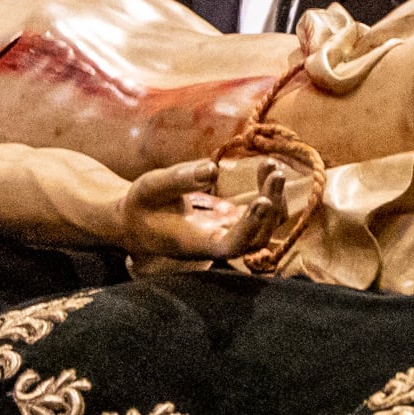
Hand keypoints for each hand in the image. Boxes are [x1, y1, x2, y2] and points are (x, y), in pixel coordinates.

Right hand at [119, 158, 288, 260]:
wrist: (138, 221)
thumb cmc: (141, 205)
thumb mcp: (152, 186)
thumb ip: (180, 179)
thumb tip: (213, 169)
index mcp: (195, 242)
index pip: (229, 247)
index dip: (250, 228)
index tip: (263, 201)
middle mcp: (216, 245)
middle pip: (256, 239)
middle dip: (270, 208)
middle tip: (274, 172)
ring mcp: (227, 235)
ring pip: (265, 229)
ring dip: (275, 200)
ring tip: (272, 167)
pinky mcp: (233, 224)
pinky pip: (260, 216)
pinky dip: (268, 195)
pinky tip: (265, 168)